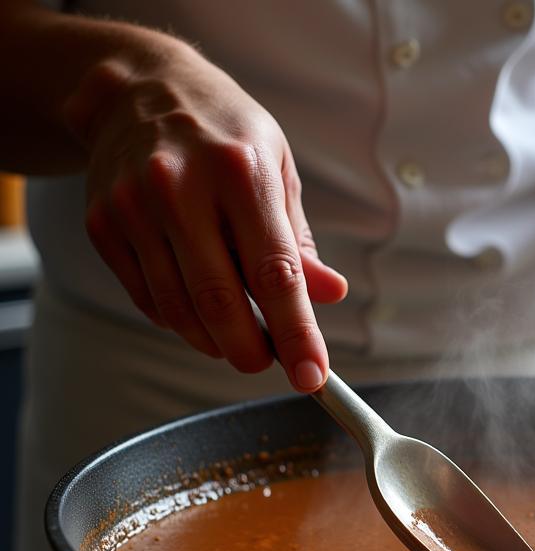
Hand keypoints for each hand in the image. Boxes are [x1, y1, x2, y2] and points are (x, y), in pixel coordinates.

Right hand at [66, 42, 346, 391]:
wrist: (137, 88)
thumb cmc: (225, 137)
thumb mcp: (277, 172)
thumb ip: (300, 241)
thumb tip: (331, 294)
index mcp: (241, 173)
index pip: (276, 275)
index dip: (296, 335)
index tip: (313, 377)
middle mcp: (182, 188)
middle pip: (220, 303)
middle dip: (250, 351)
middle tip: (267, 362)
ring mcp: (134, 207)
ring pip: (179, 310)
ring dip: (214, 341)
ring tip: (236, 338)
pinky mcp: (103, 224)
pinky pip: (148, 299)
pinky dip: (179, 320)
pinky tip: (196, 308)